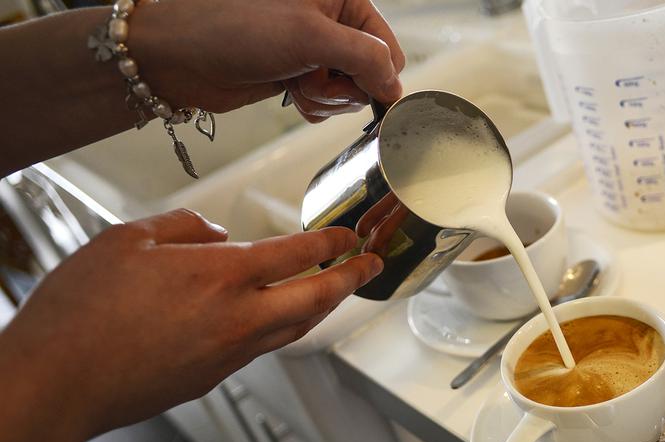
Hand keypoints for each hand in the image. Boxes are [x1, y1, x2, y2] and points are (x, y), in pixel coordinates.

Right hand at [0, 209, 380, 435]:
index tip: (351, 235)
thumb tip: (214, 232)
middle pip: (317, 296)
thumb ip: (182, 227)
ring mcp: (231, 353)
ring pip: (297, 328)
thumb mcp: (127, 240)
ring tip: (336, 292)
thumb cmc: (83, 312)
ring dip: (324, 307)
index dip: (332, 241)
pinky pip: (264, 348)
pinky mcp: (215, 378)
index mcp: (221, 274)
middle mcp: (238, 316)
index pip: (298, 252)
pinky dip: (284, 329)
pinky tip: (276, 320)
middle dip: (353, 278)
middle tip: (373, 265)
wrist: (59, 383)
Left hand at [129, 0, 406, 122]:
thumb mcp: (309, 36)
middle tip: (312, 78)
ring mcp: (315, 49)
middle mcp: (331, 21)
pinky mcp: (299, 73)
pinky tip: (289, 92)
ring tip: (294, 83)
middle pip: (370, 73)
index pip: (387, 48)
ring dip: (325, 98)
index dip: (377, 74)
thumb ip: (364, 58)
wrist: (179, 56)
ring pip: (348, 92)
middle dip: (345, 86)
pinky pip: (327, 102)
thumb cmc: (233, 28)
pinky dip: (313, 105)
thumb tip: (394, 86)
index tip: (354, 87)